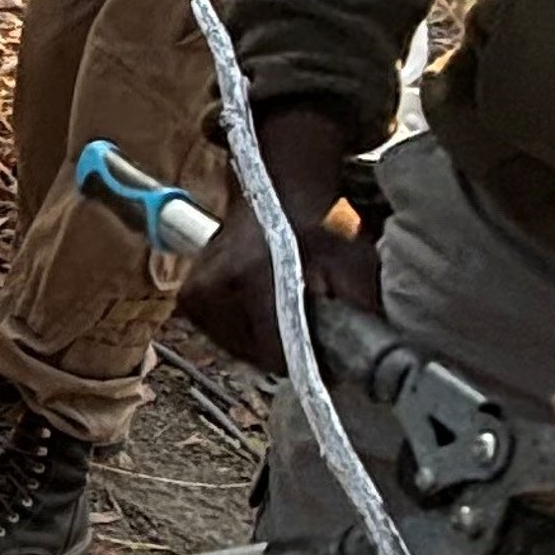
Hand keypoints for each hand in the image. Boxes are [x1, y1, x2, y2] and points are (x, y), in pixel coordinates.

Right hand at [170, 102, 379, 370]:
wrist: (275, 194)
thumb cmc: (314, 227)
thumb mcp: (352, 262)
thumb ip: (358, 309)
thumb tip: (365, 358)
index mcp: (251, 276)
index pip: (274, 351)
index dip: (308, 361)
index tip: (328, 355)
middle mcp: (213, 286)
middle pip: (256, 356)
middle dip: (287, 347)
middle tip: (308, 321)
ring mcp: (195, 294)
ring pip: (237, 350)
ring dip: (265, 342)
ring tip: (285, 312)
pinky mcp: (189, 299)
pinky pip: (222, 337)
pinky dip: (245, 333)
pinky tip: (263, 309)